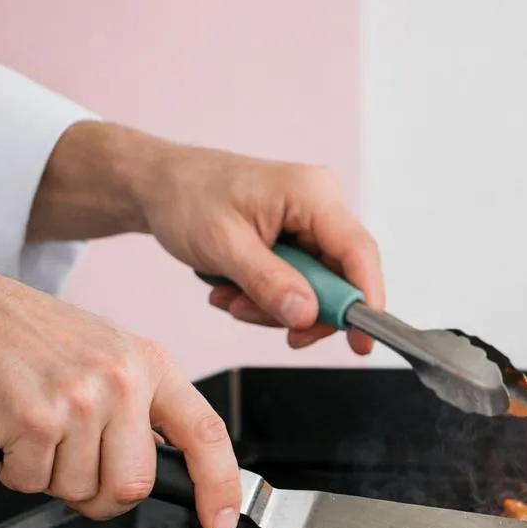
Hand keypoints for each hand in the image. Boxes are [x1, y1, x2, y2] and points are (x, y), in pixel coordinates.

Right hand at [0, 231, 242, 527]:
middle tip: (74, 469)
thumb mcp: (110, 354)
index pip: (206, 434)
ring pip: (80, 490)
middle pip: (134, 485)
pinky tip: (9, 434)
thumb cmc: (30, 338)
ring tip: (37, 434)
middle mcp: (124, 382)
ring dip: (52, 478)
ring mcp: (81, 401)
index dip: (220, 486)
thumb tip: (162, 470)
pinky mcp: (35, 421)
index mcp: (152, 365)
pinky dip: (14, 473)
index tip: (222, 521)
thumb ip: (142, 408)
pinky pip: (32, 484)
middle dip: (102, 497)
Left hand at [29, 123, 384, 354]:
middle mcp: (322, 205)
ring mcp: (312, 222)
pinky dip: (268, 297)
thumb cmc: (186, 197)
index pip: (359, 253)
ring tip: (230, 298)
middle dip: (298, 309)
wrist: (160, 184)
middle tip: (248, 314)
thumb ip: (268, 282)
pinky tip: (234, 288)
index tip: (361, 342)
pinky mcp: (300, 238)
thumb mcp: (223, 245)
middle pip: (340, 279)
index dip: (365, 300)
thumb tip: (306, 315)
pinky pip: (301, 283)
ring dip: (274, 307)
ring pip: (318, 289)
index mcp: (313, 193)